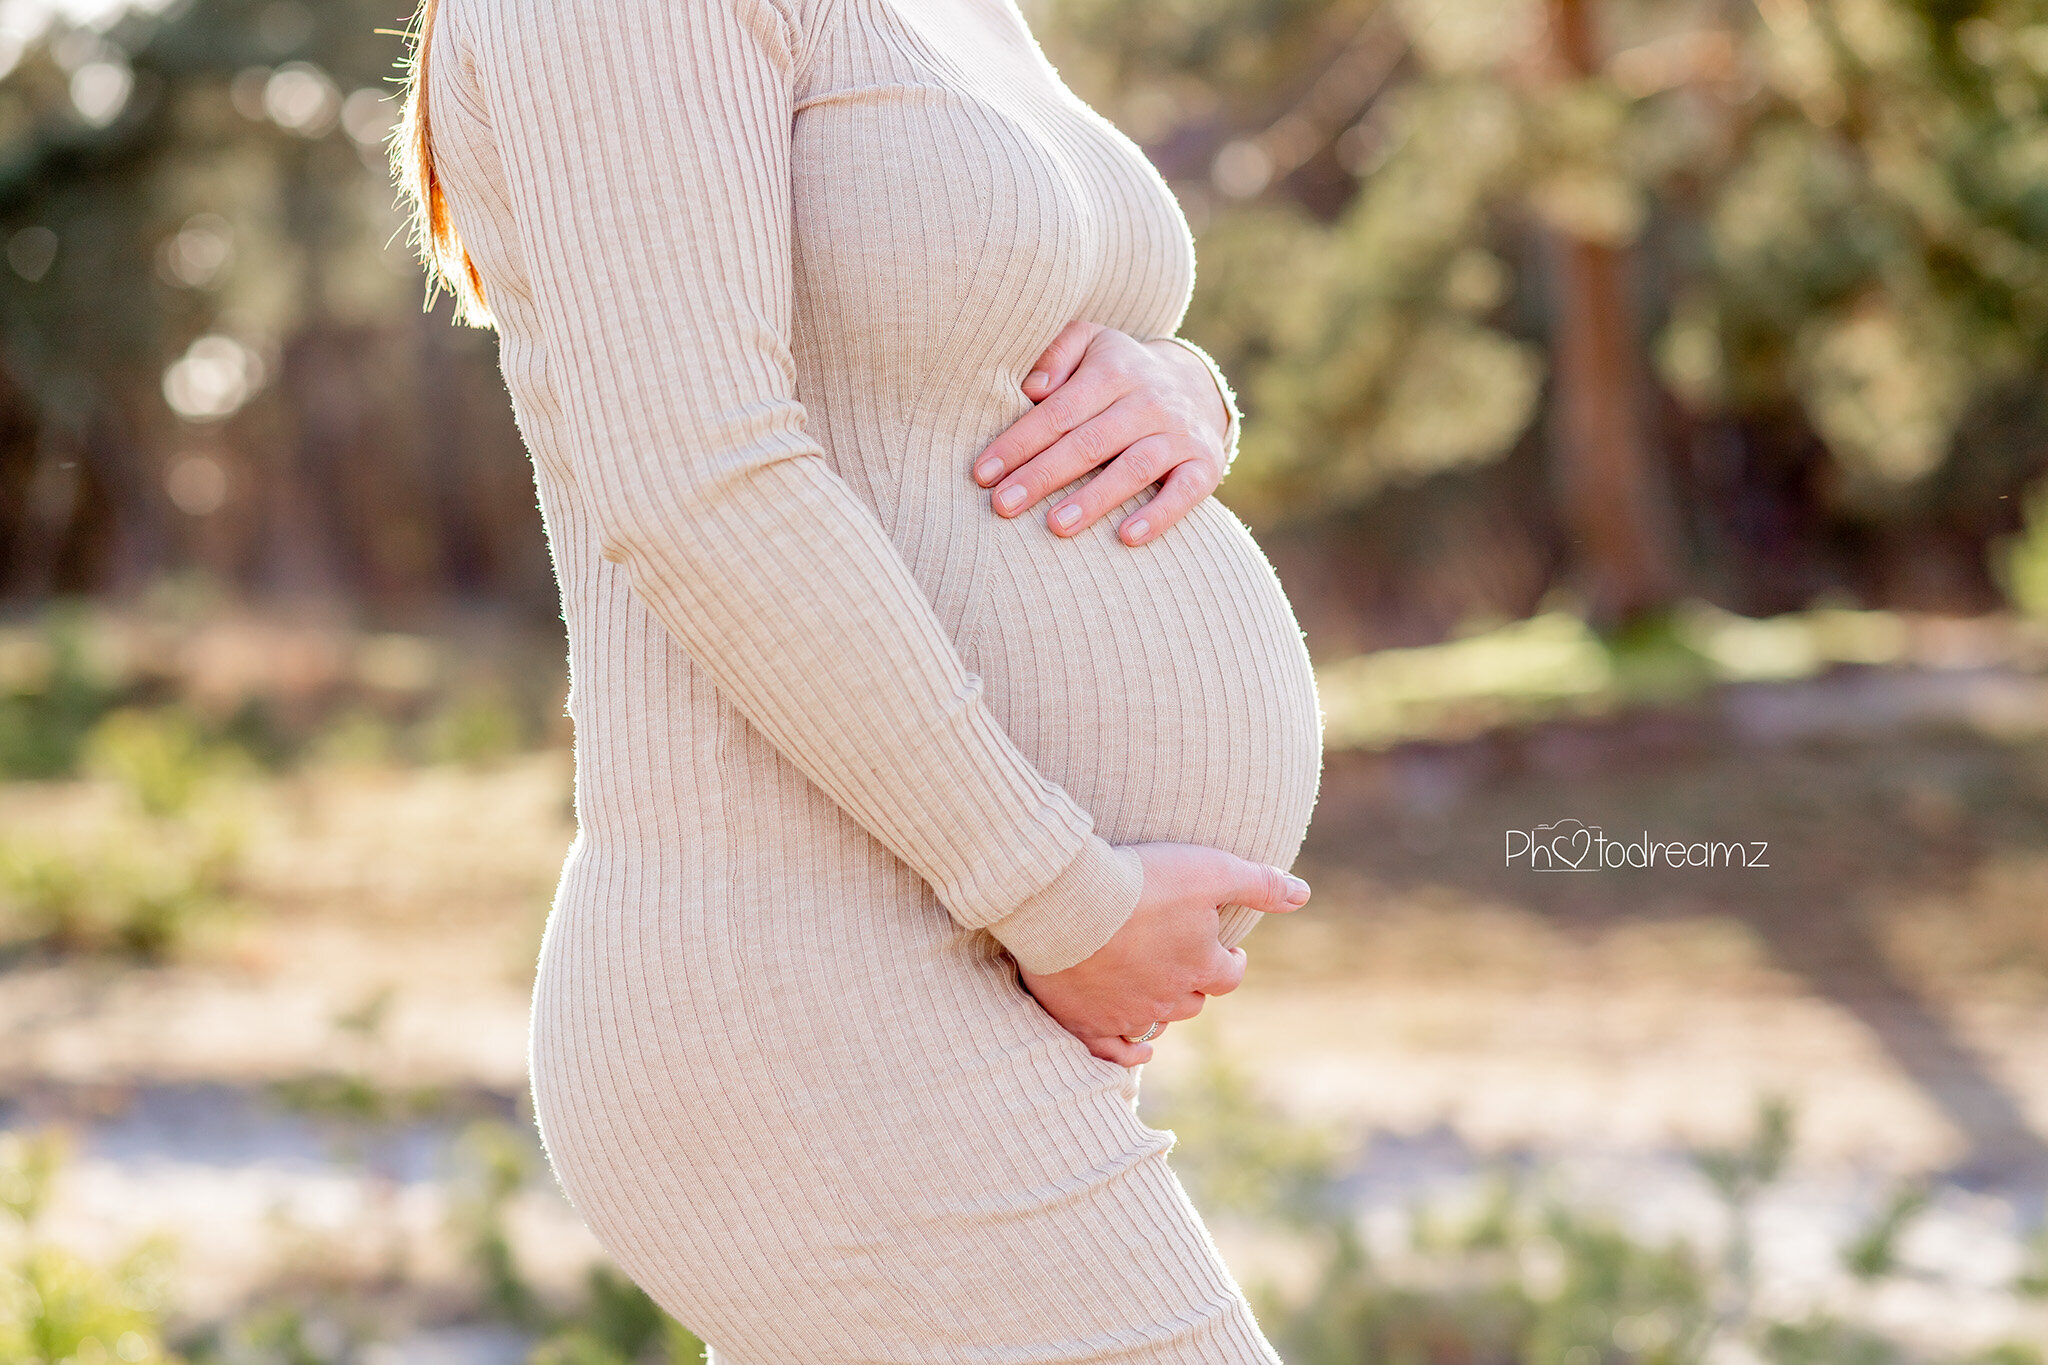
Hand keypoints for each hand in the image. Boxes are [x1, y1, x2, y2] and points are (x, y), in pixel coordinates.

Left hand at [972, 320, 1230, 547]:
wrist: (1196, 387)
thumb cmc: (1121, 372)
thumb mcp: (1091, 344)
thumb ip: (1058, 353)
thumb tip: (1031, 388)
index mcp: (1115, 370)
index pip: (1059, 411)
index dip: (1019, 443)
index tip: (983, 474)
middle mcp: (1150, 400)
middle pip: (1090, 442)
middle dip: (1043, 475)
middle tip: (1003, 506)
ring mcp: (1180, 433)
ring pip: (1134, 467)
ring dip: (1094, 499)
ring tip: (1055, 527)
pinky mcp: (1205, 464)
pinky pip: (1184, 491)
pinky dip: (1160, 515)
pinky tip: (1127, 538)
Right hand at [1015, 842, 1310, 1067]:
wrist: (1067, 901)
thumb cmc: (1141, 881)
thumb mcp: (1210, 870)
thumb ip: (1258, 883)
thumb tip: (1304, 894)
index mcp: (1201, 964)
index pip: (1230, 975)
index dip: (1231, 963)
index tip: (1227, 951)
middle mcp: (1169, 997)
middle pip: (1193, 1001)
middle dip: (1195, 984)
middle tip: (1185, 962)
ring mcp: (1126, 1013)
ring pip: (1156, 1023)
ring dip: (1160, 1008)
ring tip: (1154, 989)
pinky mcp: (1086, 1022)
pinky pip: (1113, 1053)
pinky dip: (1127, 1056)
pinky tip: (1137, 1053)